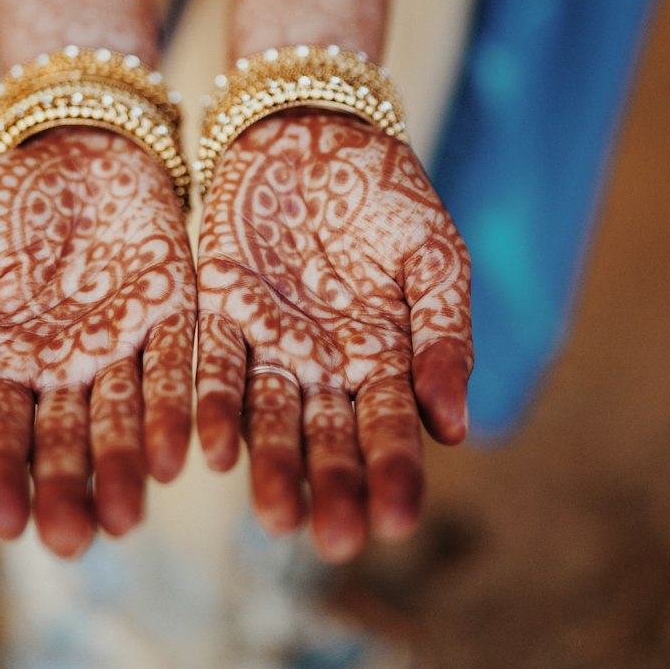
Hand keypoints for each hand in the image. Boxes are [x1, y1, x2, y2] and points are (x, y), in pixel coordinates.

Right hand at [0, 129, 195, 556]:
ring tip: (129, 517)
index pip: (4, 436)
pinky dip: (178, 410)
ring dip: (126, 465)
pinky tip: (179, 454)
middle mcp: (69, 372)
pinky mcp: (174, 315)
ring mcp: (123, 347)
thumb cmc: (5, 207)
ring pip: (125, 418)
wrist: (75, 144)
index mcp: (11, 367)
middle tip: (76, 543)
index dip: (1, 478)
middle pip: (69, 442)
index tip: (4, 525)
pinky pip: (177, 369)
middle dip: (71, 490)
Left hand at [196, 112, 471, 562]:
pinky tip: (213, 451)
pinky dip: (214, 407)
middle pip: (326, 439)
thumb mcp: (434, 258)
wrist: (316, 126)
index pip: (390, 430)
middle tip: (333, 542)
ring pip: (268, 417)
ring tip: (273, 517)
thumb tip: (456, 429)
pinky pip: (216, 368)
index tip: (398, 522)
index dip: (394, 474)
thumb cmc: (387, 195)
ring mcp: (269, 344)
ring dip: (271, 466)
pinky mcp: (218, 312)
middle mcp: (323, 367)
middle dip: (331, 488)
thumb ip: (445, 338)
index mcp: (383, 360)